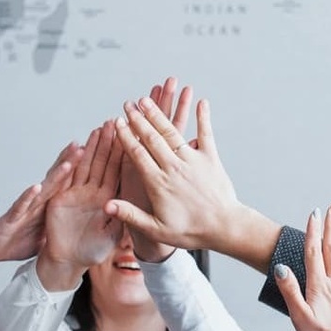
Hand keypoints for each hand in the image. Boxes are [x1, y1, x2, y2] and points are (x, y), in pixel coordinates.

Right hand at [0, 142, 79, 273]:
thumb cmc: (17, 242)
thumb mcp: (46, 238)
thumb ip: (60, 229)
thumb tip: (84, 229)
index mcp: (47, 207)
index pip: (65, 185)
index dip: (78, 172)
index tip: (93, 156)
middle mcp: (37, 203)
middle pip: (56, 180)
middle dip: (69, 163)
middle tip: (83, 146)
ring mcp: (25, 209)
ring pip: (42, 190)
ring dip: (54, 177)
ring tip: (67, 163)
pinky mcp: (12, 218)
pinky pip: (20, 206)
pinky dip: (27, 197)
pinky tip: (35, 187)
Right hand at [39, 123, 125, 288]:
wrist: (66, 264)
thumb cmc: (89, 253)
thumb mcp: (111, 237)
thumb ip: (119, 219)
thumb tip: (129, 199)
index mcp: (106, 199)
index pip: (116, 170)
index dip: (122, 152)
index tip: (131, 135)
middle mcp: (91, 193)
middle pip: (101, 162)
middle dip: (107, 141)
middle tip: (113, 121)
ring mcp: (74, 196)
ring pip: (84, 167)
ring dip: (90, 148)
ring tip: (96, 130)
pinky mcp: (58, 202)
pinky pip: (63, 183)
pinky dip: (65, 170)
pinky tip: (71, 155)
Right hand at [106, 97, 278, 269]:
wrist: (224, 228)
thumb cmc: (190, 232)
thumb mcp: (156, 230)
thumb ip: (130, 216)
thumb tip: (106, 206)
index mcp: (158, 183)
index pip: (137, 154)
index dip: (126, 136)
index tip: (117, 122)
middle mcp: (174, 167)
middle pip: (152, 138)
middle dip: (138, 118)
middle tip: (128, 104)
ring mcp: (193, 160)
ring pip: (172, 132)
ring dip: (159, 113)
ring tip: (148, 99)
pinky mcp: (211, 159)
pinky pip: (205, 134)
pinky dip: (203, 118)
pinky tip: (201, 101)